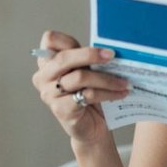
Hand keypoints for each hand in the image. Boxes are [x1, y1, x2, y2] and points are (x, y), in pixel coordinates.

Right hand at [31, 30, 129, 144]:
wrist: (92, 127)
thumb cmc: (88, 95)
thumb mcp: (87, 71)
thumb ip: (87, 58)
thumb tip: (108, 47)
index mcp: (47, 63)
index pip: (49, 40)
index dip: (68, 39)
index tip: (90, 45)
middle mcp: (43, 77)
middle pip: (63, 58)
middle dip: (90, 54)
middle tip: (112, 56)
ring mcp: (50, 94)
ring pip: (79, 77)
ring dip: (106, 79)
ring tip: (124, 82)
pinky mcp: (61, 110)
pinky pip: (87, 95)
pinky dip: (107, 93)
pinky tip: (120, 93)